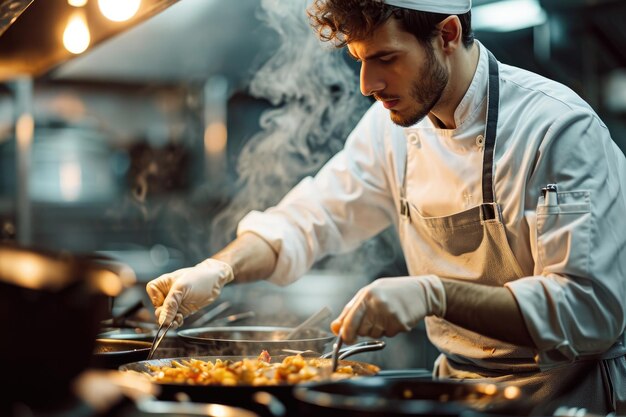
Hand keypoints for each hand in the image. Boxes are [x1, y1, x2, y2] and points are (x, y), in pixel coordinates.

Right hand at [146, 258, 233, 327]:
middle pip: (157, 307)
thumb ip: (171, 304)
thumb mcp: (182, 288)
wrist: (215, 280)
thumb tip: (162, 320)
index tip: (163, 301)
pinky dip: (175, 322)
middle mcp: (167, 293)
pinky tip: (179, 321)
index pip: (151, 291)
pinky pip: (174, 319)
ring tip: (177, 319)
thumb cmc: (199, 278)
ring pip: (165, 316)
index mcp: (164, 283)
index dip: (156, 298)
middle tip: (171, 317)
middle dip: (164, 314)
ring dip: (170, 320)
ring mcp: (175, 302)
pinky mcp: (182, 310)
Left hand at [331, 275, 445, 343]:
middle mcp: (378, 305)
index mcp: (367, 295)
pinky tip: (397, 317)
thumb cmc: (392, 291)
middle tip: (374, 317)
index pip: (351, 319)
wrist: (421, 291)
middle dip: (364, 329)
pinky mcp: (401, 325)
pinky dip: (391, 329)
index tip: (345, 339)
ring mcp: (390, 315)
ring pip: (375, 334)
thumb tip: (335, 328)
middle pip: (362, 330)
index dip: (346, 332)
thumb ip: (350, 310)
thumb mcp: (369, 293)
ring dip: (378, 329)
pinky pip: (389, 335)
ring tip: (387, 313)